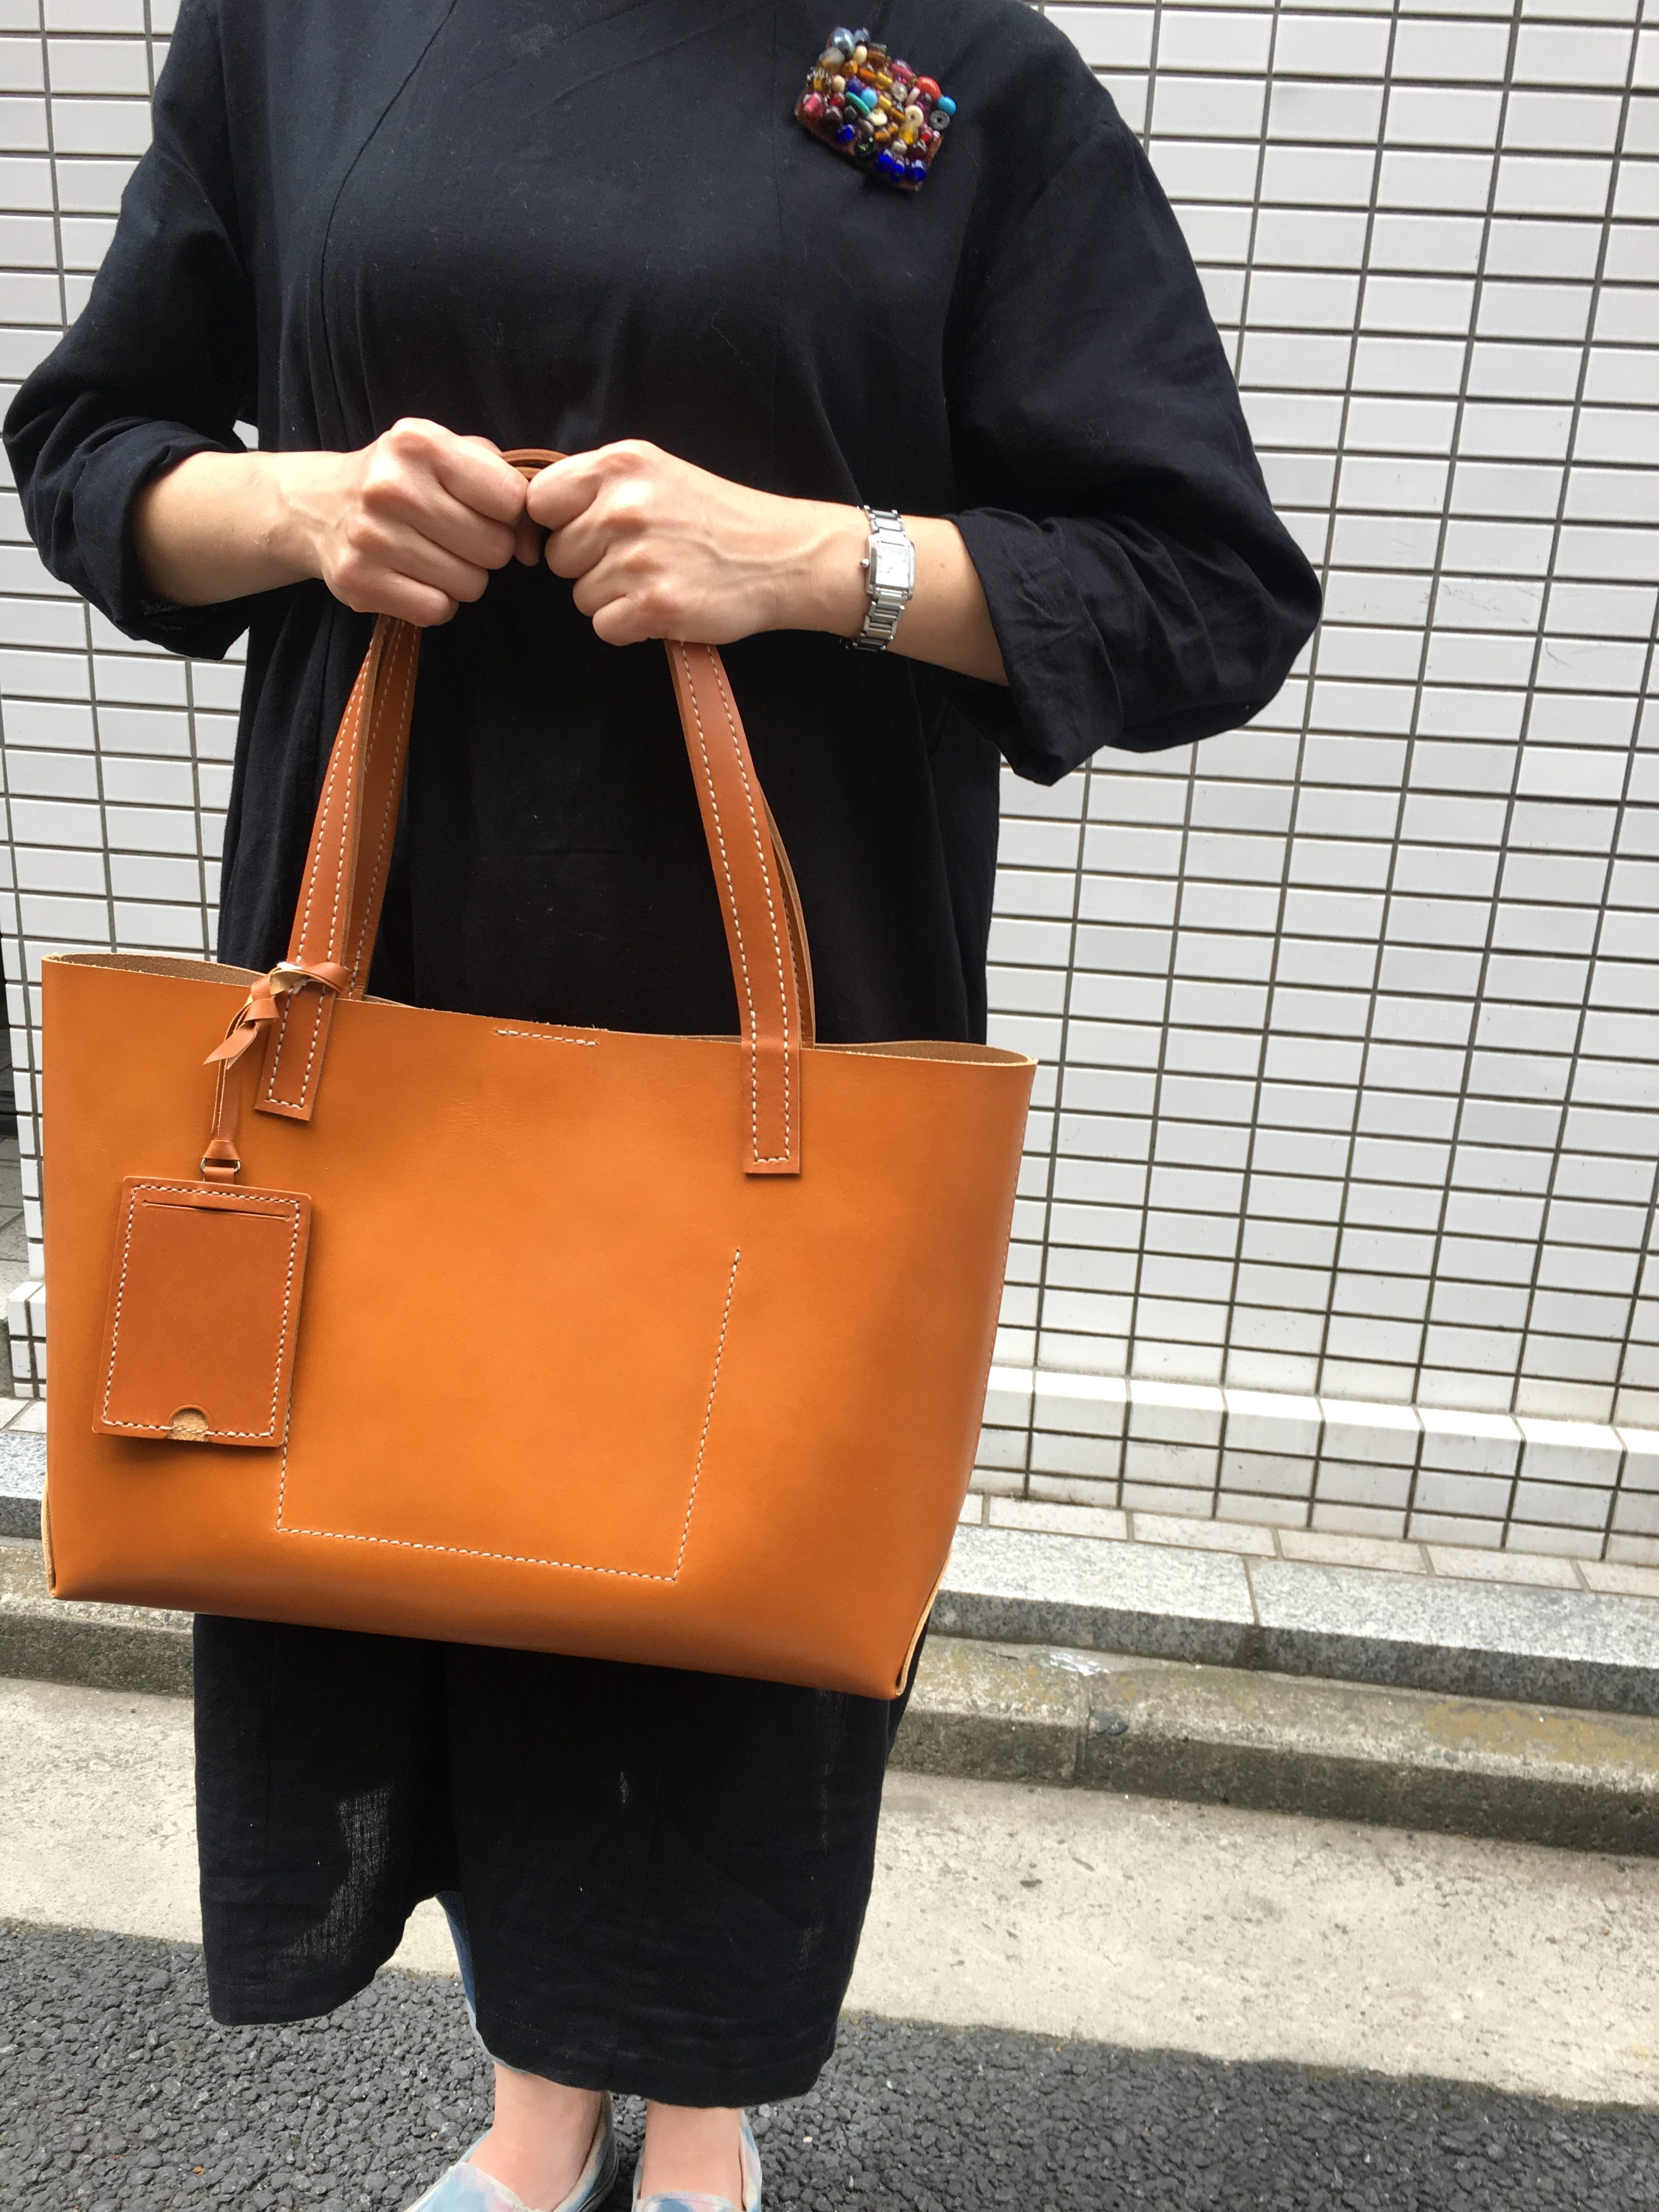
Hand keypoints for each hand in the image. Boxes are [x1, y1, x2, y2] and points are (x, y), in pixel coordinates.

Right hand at [277, 418, 531, 626]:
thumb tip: (530, 547)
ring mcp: (371, 537)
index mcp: (420, 444)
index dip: (509, 514)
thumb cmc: (402, 479)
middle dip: (485, 549)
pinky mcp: (358, 581)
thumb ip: (504, 483)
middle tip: (454, 536)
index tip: (487, 512)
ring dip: (461, 577)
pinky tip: (413, 577)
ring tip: (431, 554)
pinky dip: (435, 601)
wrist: (319, 506)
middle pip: (494, 549)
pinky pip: (437, 610)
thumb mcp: (448, 454)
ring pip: (470, 585)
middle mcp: (392, 487)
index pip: (511, 499)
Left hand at [524, 441, 865, 647]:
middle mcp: (624, 506)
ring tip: (658, 579)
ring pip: (580, 596)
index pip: (540, 501)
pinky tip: (662, 606)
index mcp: (620, 465)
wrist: (782, 555)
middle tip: (640, 559)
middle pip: (558, 556)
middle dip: (589, 565)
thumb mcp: (655, 474)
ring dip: (612, 598)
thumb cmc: (712, 518)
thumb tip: (533, 513)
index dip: (557, 525)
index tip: (585, 534)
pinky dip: (630, 626)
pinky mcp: (655, 604)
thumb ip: (596, 486)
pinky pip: (604, 626)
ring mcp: (639, 557)